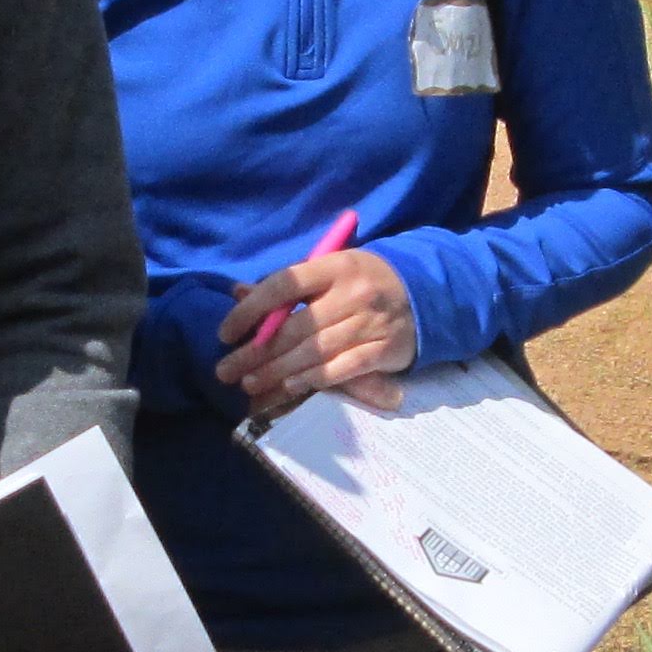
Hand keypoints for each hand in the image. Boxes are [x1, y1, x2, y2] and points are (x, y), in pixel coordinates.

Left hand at [218, 247, 415, 414]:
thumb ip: (288, 285)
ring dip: (277, 371)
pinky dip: (313, 379)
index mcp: (335, 266)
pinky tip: (290, 386)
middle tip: (226, 370)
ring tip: (249, 383)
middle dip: (255, 352)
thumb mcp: (330, 271)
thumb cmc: (364, 282)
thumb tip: (239, 294)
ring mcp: (371, 323)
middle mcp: (353, 293)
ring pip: (315, 352)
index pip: (284, 285)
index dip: (251, 311)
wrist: (425, 294)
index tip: (226, 333)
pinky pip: (342, 368)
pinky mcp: (384, 349)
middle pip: (295, 327)